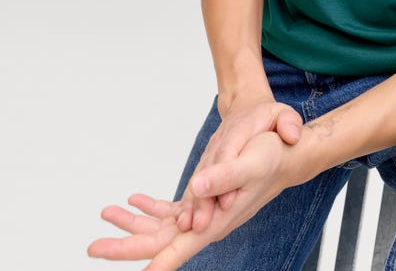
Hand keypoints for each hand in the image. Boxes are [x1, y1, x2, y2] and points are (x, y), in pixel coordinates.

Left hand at [88, 130, 301, 270]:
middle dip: (126, 245)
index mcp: (218, 219)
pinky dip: (151, 207)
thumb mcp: (253, 159)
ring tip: (107, 212)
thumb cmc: (273, 156)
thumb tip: (195, 188)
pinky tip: (136, 200)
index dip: (158, 265)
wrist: (287, 152)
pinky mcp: (204, 199)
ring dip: (133, 222)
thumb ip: (225, 176)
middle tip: (93, 247)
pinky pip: (172, 210)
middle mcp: (208, 222)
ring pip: (162, 226)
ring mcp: (205, 212)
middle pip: (161, 242)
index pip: (180, 248)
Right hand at [175, 97, 301, 232]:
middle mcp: (221, 142)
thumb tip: (292, 136)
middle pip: (209, 171)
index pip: (228, 152)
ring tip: (188, 227)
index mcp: (240, 130)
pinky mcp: (206, 165)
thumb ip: (289, 122)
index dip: (223, 177)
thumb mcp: (283, 113)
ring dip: (192, 204)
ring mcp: (211, 154)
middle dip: (204, 198)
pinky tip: (186, 222)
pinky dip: (188, 202)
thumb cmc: (266, 116)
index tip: (225, 202)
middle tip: (200, 224)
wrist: (247, 108)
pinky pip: (195, 184)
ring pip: (198, 179)